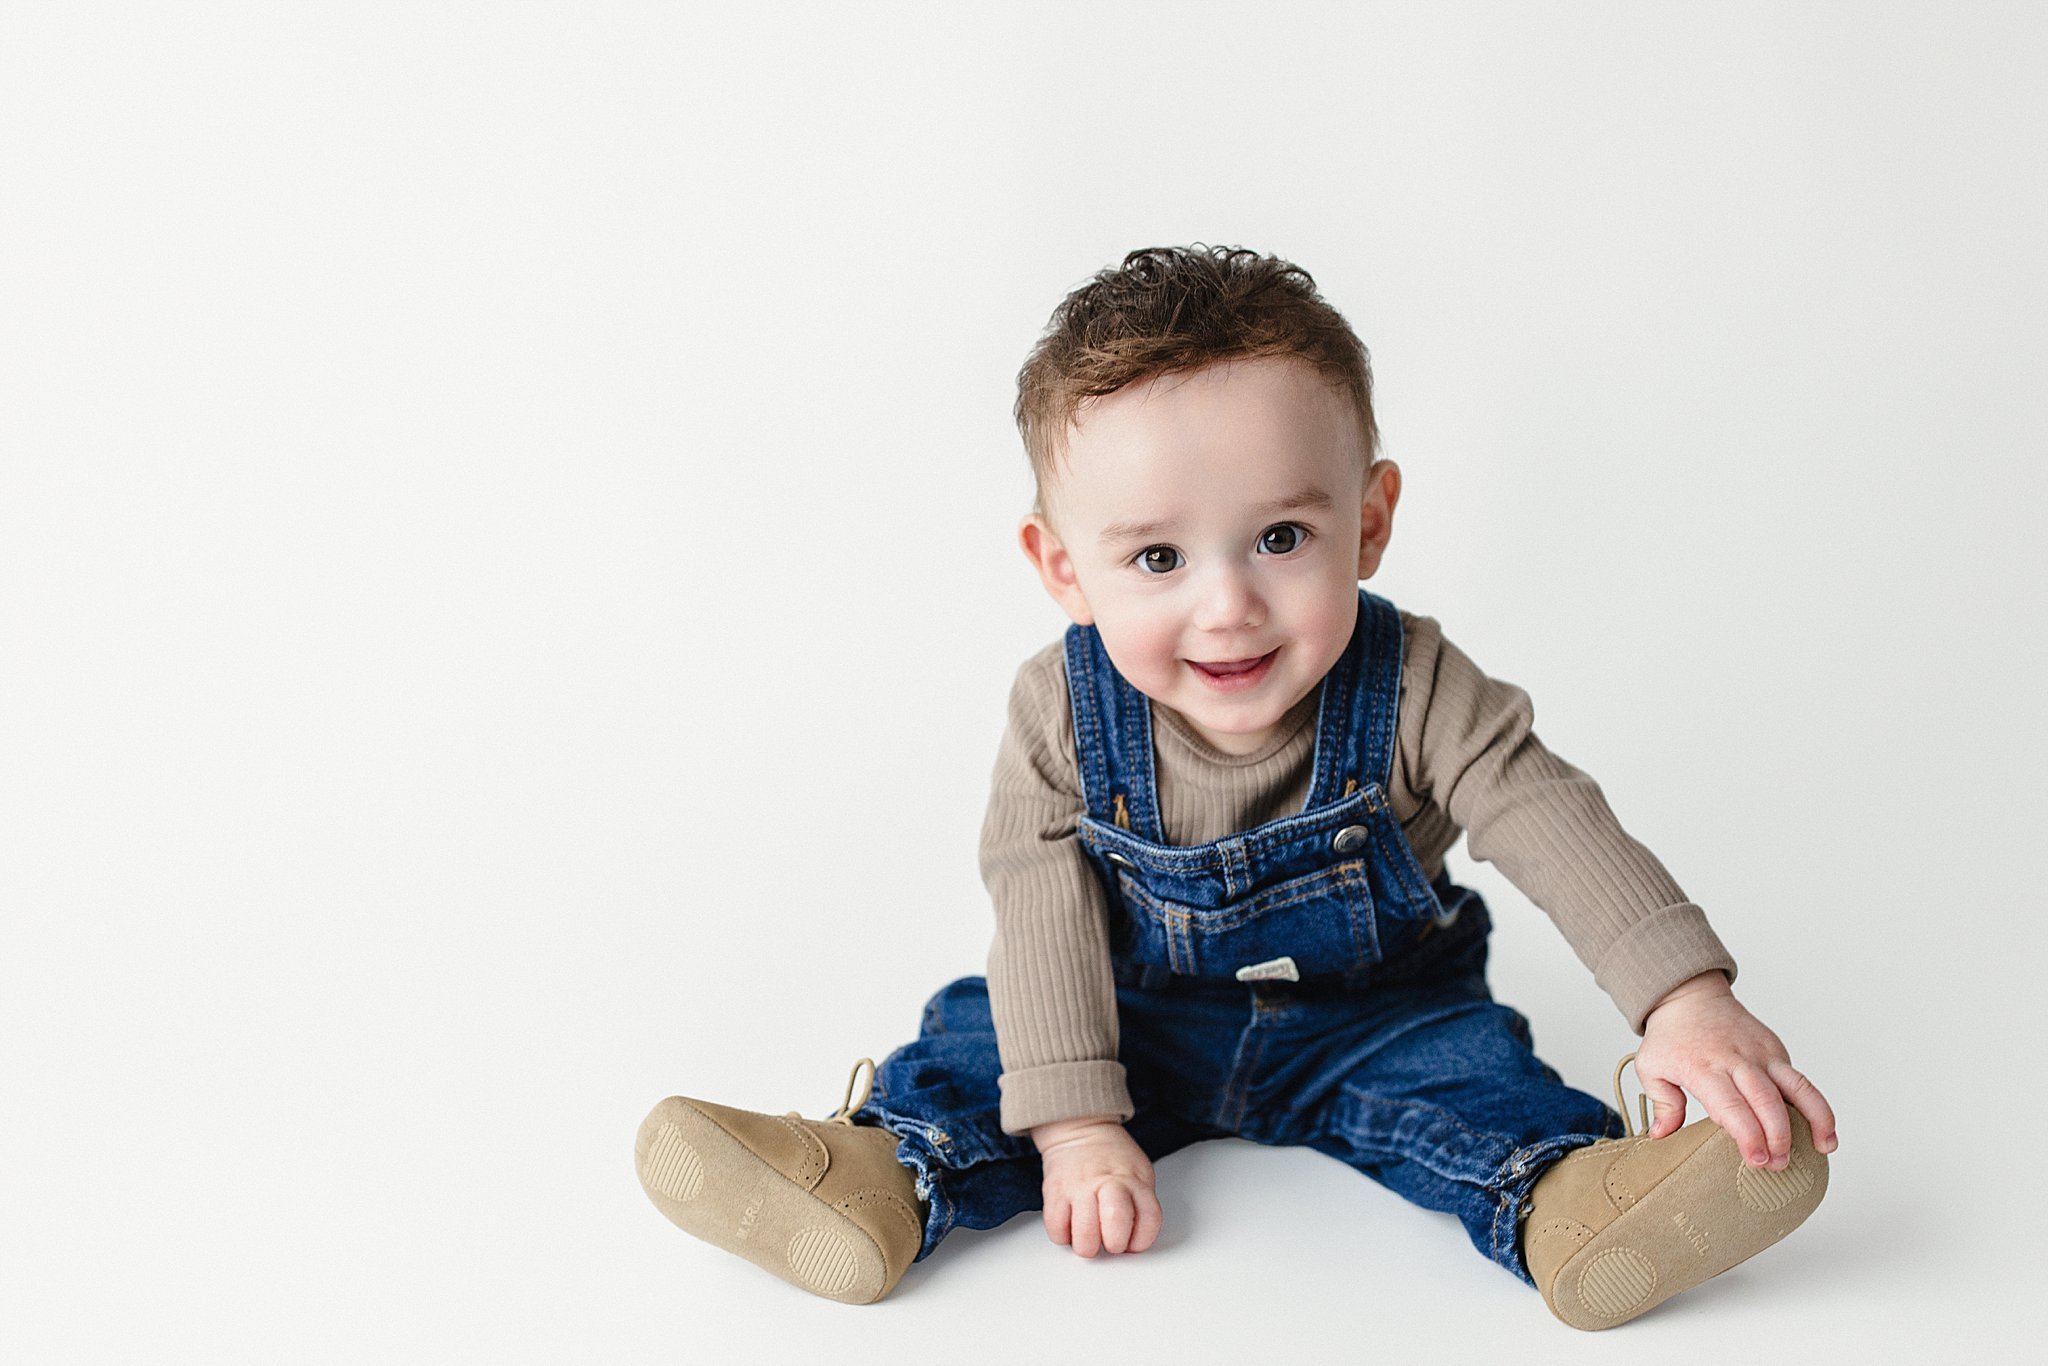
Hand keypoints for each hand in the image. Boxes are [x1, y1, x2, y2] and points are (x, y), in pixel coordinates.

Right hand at [1030, 1115, 1161, 1256]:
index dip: (1142, 1240)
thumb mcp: (1139, 1173)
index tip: (1133, 1240)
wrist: (1080, 1130)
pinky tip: (1071, 1227)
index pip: (1149, 1219)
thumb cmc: (1112, 1157)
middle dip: (1114, 1244)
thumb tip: (1136, 1239)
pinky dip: (1063, 1237)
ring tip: (1089, 1238)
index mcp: (1134, 1181)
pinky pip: (1056, 1229)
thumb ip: (1142, 1204)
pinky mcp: (1055, 1192)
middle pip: (1116, 1223)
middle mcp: (1107, 1183)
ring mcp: (1079, 1188)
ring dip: (1087, 1246)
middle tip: (1110, 1240)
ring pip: (1084, 1235)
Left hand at [1636, 971, 1839, 1171]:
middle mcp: (1737, 1060)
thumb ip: (1661, 1103)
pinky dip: (1816, 1104)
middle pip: (1767, 1100)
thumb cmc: (1671, 1035)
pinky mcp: (1775, 1051)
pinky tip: (1824, 1129)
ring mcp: (1761, 1054)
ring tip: (1824, 1147)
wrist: (1690, 996)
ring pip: (1797, 1086)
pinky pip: (1800, 1080)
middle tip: (1779, 1163)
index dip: (1748, 1135)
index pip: (1731, 1105)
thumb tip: (1662, 1136)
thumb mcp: (1650, 1066)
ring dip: (1815, 1118)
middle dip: (1778, 1136)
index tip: (1757, 1159)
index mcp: (1704, 1067)